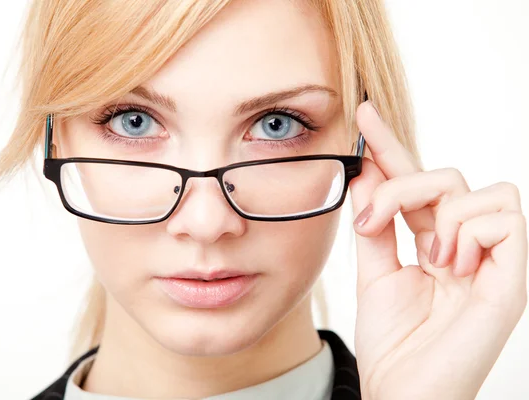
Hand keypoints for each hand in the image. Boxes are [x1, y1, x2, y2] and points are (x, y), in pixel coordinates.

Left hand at [349, 101, 527, 399]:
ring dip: (439, 216)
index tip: (364, 112)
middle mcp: (465, 243)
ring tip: (429, 260)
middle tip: (373, 220)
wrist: (403, 391)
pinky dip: (468, 234)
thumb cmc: (394, 342)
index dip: (390, 145)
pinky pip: (503, 218)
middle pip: (443, 174)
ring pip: (475, 189)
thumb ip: (374, 223)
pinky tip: (451, 268)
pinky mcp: (513, 275)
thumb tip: (365, 171)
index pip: (414, 180)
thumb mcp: (375, 272)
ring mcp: (491, 258)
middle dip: (402, 184)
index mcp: (433, 239)